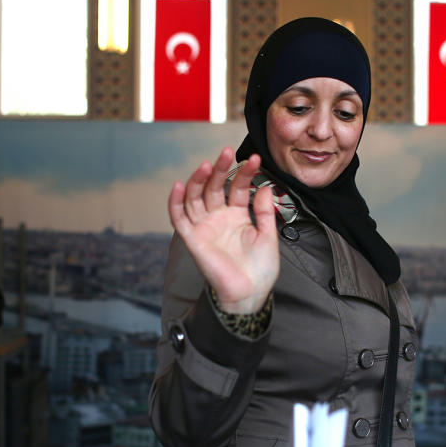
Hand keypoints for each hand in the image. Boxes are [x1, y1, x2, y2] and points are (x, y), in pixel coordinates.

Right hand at [168, 148, 278, 314]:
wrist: (250, 293)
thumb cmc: (260, 270)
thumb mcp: (269, 235)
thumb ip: (266, 211)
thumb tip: (265, 186)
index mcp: (238, 216)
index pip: (238, 188)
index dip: (245, 173)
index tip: (255, 160)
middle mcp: (219, 218)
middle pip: (215, 187)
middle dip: (220, 169)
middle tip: (227, 153)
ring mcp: (205, 227)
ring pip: (196, 197)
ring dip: (199, 179)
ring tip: (207, 164)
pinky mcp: (192, 239)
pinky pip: (179, 218)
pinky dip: (176, 201)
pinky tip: (179, 185)